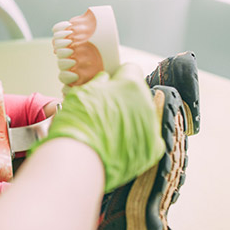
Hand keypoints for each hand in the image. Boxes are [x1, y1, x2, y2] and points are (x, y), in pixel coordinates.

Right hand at [34, 63, 163, 191]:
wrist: (79, 160)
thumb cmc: (77, 124)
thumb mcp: (81, 92)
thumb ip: (99, 83)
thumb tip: (105, 81)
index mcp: (130, 85)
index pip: (130, 69)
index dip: (117, 76)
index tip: (109, 85)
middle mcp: (146, 104)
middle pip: (138, 94)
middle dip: (124, 99)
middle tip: (104, 110)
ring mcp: (152, 128)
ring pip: (143, 116)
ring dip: (129, 119)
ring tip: (107, 130)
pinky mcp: (153, 150)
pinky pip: (147, 138)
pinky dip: (135, 140)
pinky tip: (118, 143)